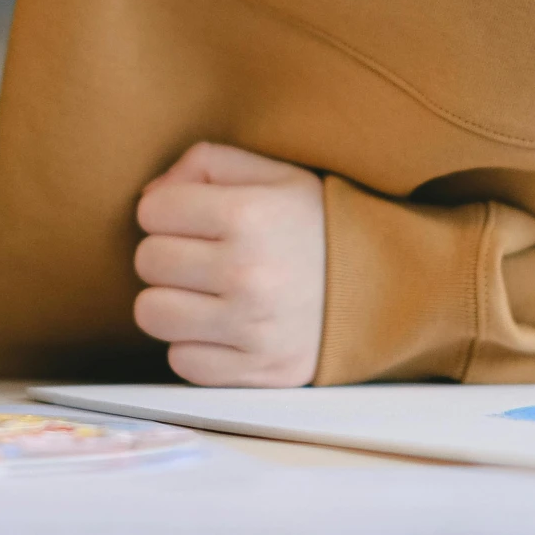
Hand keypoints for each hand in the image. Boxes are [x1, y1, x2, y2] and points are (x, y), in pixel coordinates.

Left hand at [133, 142, 325, 386]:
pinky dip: (195, 345)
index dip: (167, 211)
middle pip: (148, 262)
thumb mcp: (275, 175)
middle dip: (167, 254)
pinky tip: (222, 326)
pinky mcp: (256, 371)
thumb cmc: (317, 225)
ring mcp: (251, 327)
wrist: (386, 286)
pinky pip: (181, 361)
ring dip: (172, 302)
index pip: (153, 212)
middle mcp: (247, 273)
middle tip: (201, 256)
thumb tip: (149, 198)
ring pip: (152, 314)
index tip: (192, 219)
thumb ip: (206, 164)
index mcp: (249, 215)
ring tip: (204, 293)